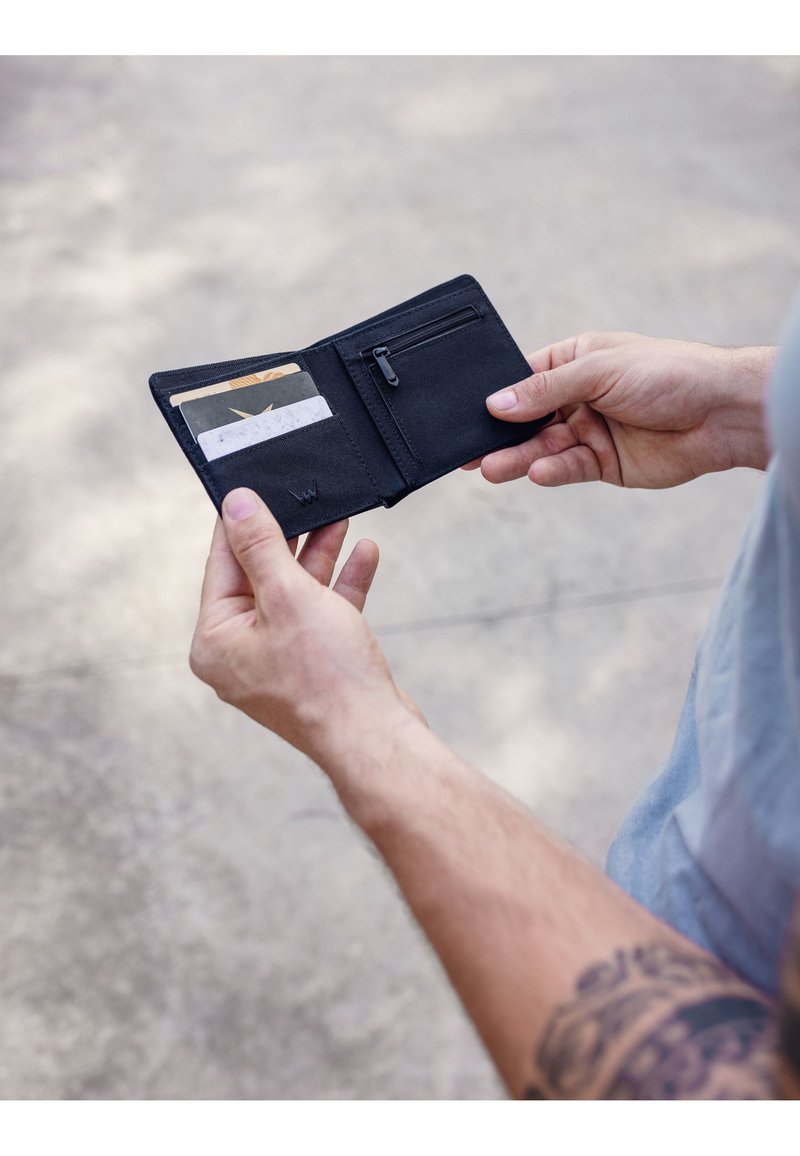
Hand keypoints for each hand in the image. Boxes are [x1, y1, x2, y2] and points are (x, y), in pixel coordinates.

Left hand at [189, 489, 420, 762]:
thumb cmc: (327, 679)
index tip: (253, 487)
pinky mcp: (313, 668)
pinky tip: (364, 555)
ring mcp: (277, 663)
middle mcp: (240, 654)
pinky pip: (321, 615)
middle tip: (307, 499)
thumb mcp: (288, 595)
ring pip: (294, 594)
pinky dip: (341, 586)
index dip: (241, 523)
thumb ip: (260, 545)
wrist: (374, 736)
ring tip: (340, 518)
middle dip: (290, 537)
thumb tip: (236, 504)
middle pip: (260, 577)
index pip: (222, 565)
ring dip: (319, 556)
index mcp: (215, 641)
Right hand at [468, 332, 772, 488]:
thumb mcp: (599, 371)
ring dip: (518, 457)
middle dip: (500, 435)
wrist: (720, 413)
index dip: (498, 396)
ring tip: (491, 468)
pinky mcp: (604, 463)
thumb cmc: (669, 373)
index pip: (525, 379)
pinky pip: (569, 468)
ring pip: (543, 447)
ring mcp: (590, 431)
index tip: (469, 412)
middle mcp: (578, 397)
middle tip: (468, 452)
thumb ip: (546, 389)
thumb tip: (496, 403)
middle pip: (528, 419)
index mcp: (575, 361)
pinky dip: (552, 471)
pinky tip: (536, 471)